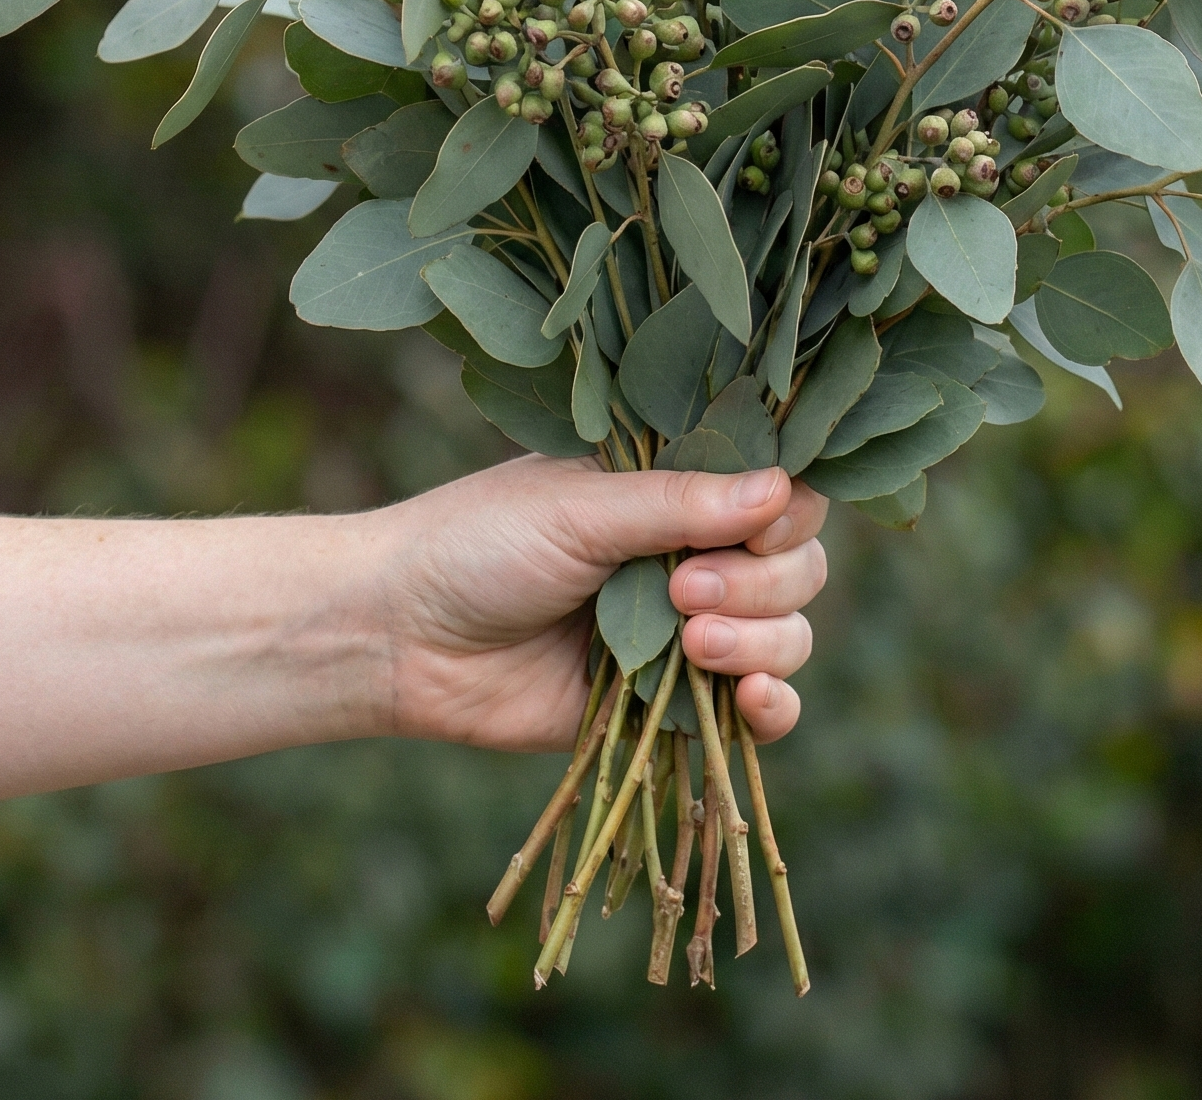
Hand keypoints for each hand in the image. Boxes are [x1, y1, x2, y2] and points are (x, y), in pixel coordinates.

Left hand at [375, 456, 827, 754]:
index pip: (780, 493)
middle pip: (798, 567)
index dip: (786, 513)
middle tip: (682, 588)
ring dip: (762, 639)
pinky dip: (772, 707)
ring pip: (788, 635)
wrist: (402, 639)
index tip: (757, 526)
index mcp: (676, 489)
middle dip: (762, 582)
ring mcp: (689, 631)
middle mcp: (695, 553)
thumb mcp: (580, 509)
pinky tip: (753, 699)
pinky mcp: (671, 706)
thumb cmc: (479, 545)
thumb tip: (783, 489)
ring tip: (692, 642)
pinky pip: (759, 712)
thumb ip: (681, 505)